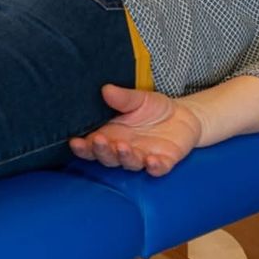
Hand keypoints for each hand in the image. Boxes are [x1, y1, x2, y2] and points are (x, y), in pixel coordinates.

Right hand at [69, 84, 202, 176]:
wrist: (183, 116)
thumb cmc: (153, 108)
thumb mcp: (138, 99)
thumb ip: (122, 98)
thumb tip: (105, 89)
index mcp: (111, 135)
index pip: (92, 145)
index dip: (83, 146)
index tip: (75, 141)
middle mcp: (123, 149)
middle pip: (107, 157)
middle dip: (102, 151)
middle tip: (99, 140)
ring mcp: (142, 157)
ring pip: (129, 163)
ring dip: (124, 157)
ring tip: (122, 146)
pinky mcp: (163, 162)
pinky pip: (158, 169)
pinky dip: (154, 167)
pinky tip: (151, 161)